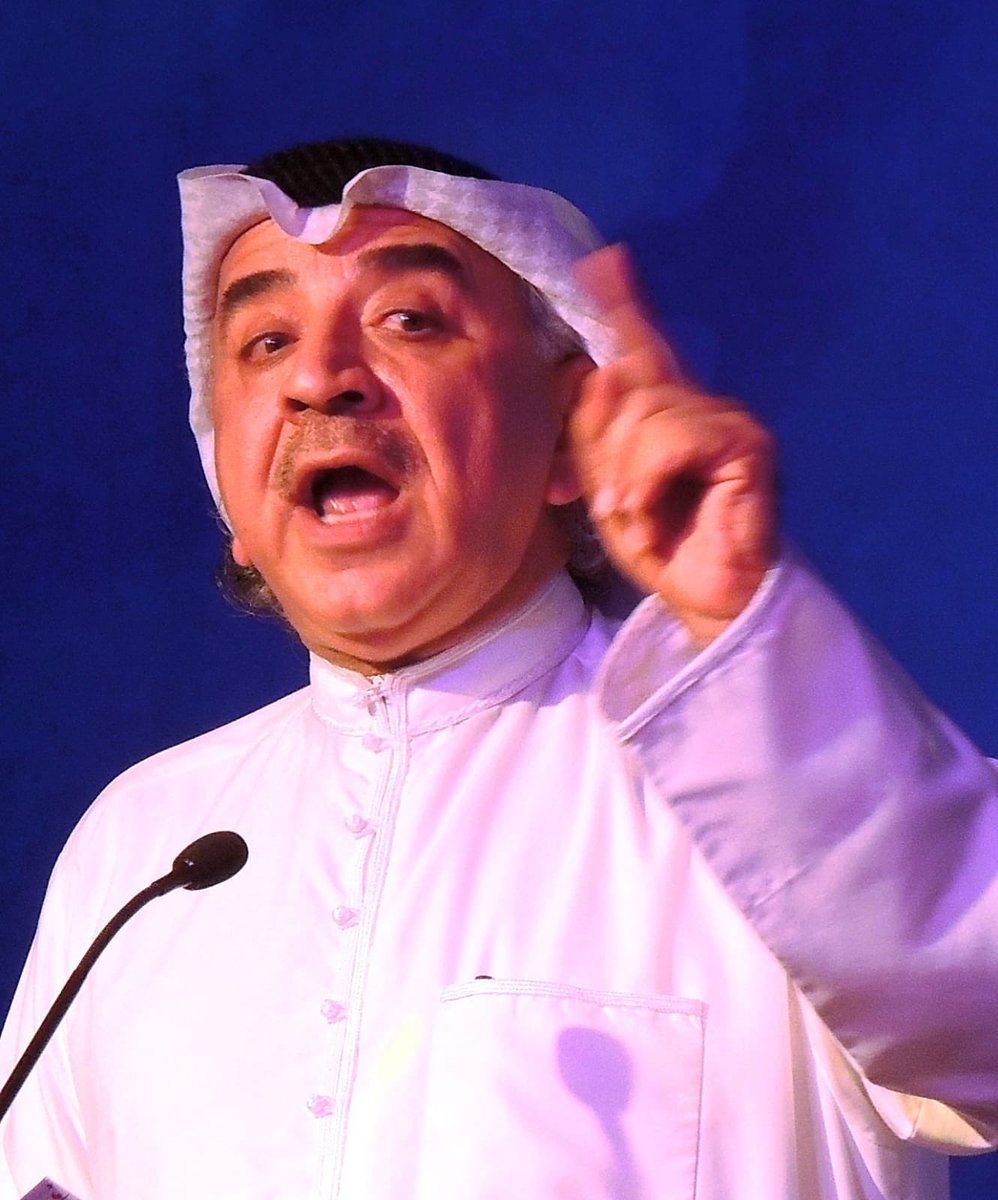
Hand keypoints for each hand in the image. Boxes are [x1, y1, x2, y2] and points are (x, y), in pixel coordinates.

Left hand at [570, 244, 776, 645]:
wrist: (705, 598)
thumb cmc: (660, 546)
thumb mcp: (608, 485)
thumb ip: (597, 431)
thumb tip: (597, 368)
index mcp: (666, 410)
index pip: (643, 347)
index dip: (623, 304)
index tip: (602, 261)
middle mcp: (701, 402)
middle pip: (624, 383)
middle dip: (603, 449)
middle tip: (616, 506)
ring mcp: (729, 419)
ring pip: (643, 412)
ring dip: (625, 476)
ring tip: (637, 518)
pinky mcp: (749, 443)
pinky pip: (672, 437)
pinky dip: (648, 480)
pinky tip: (653, 515)